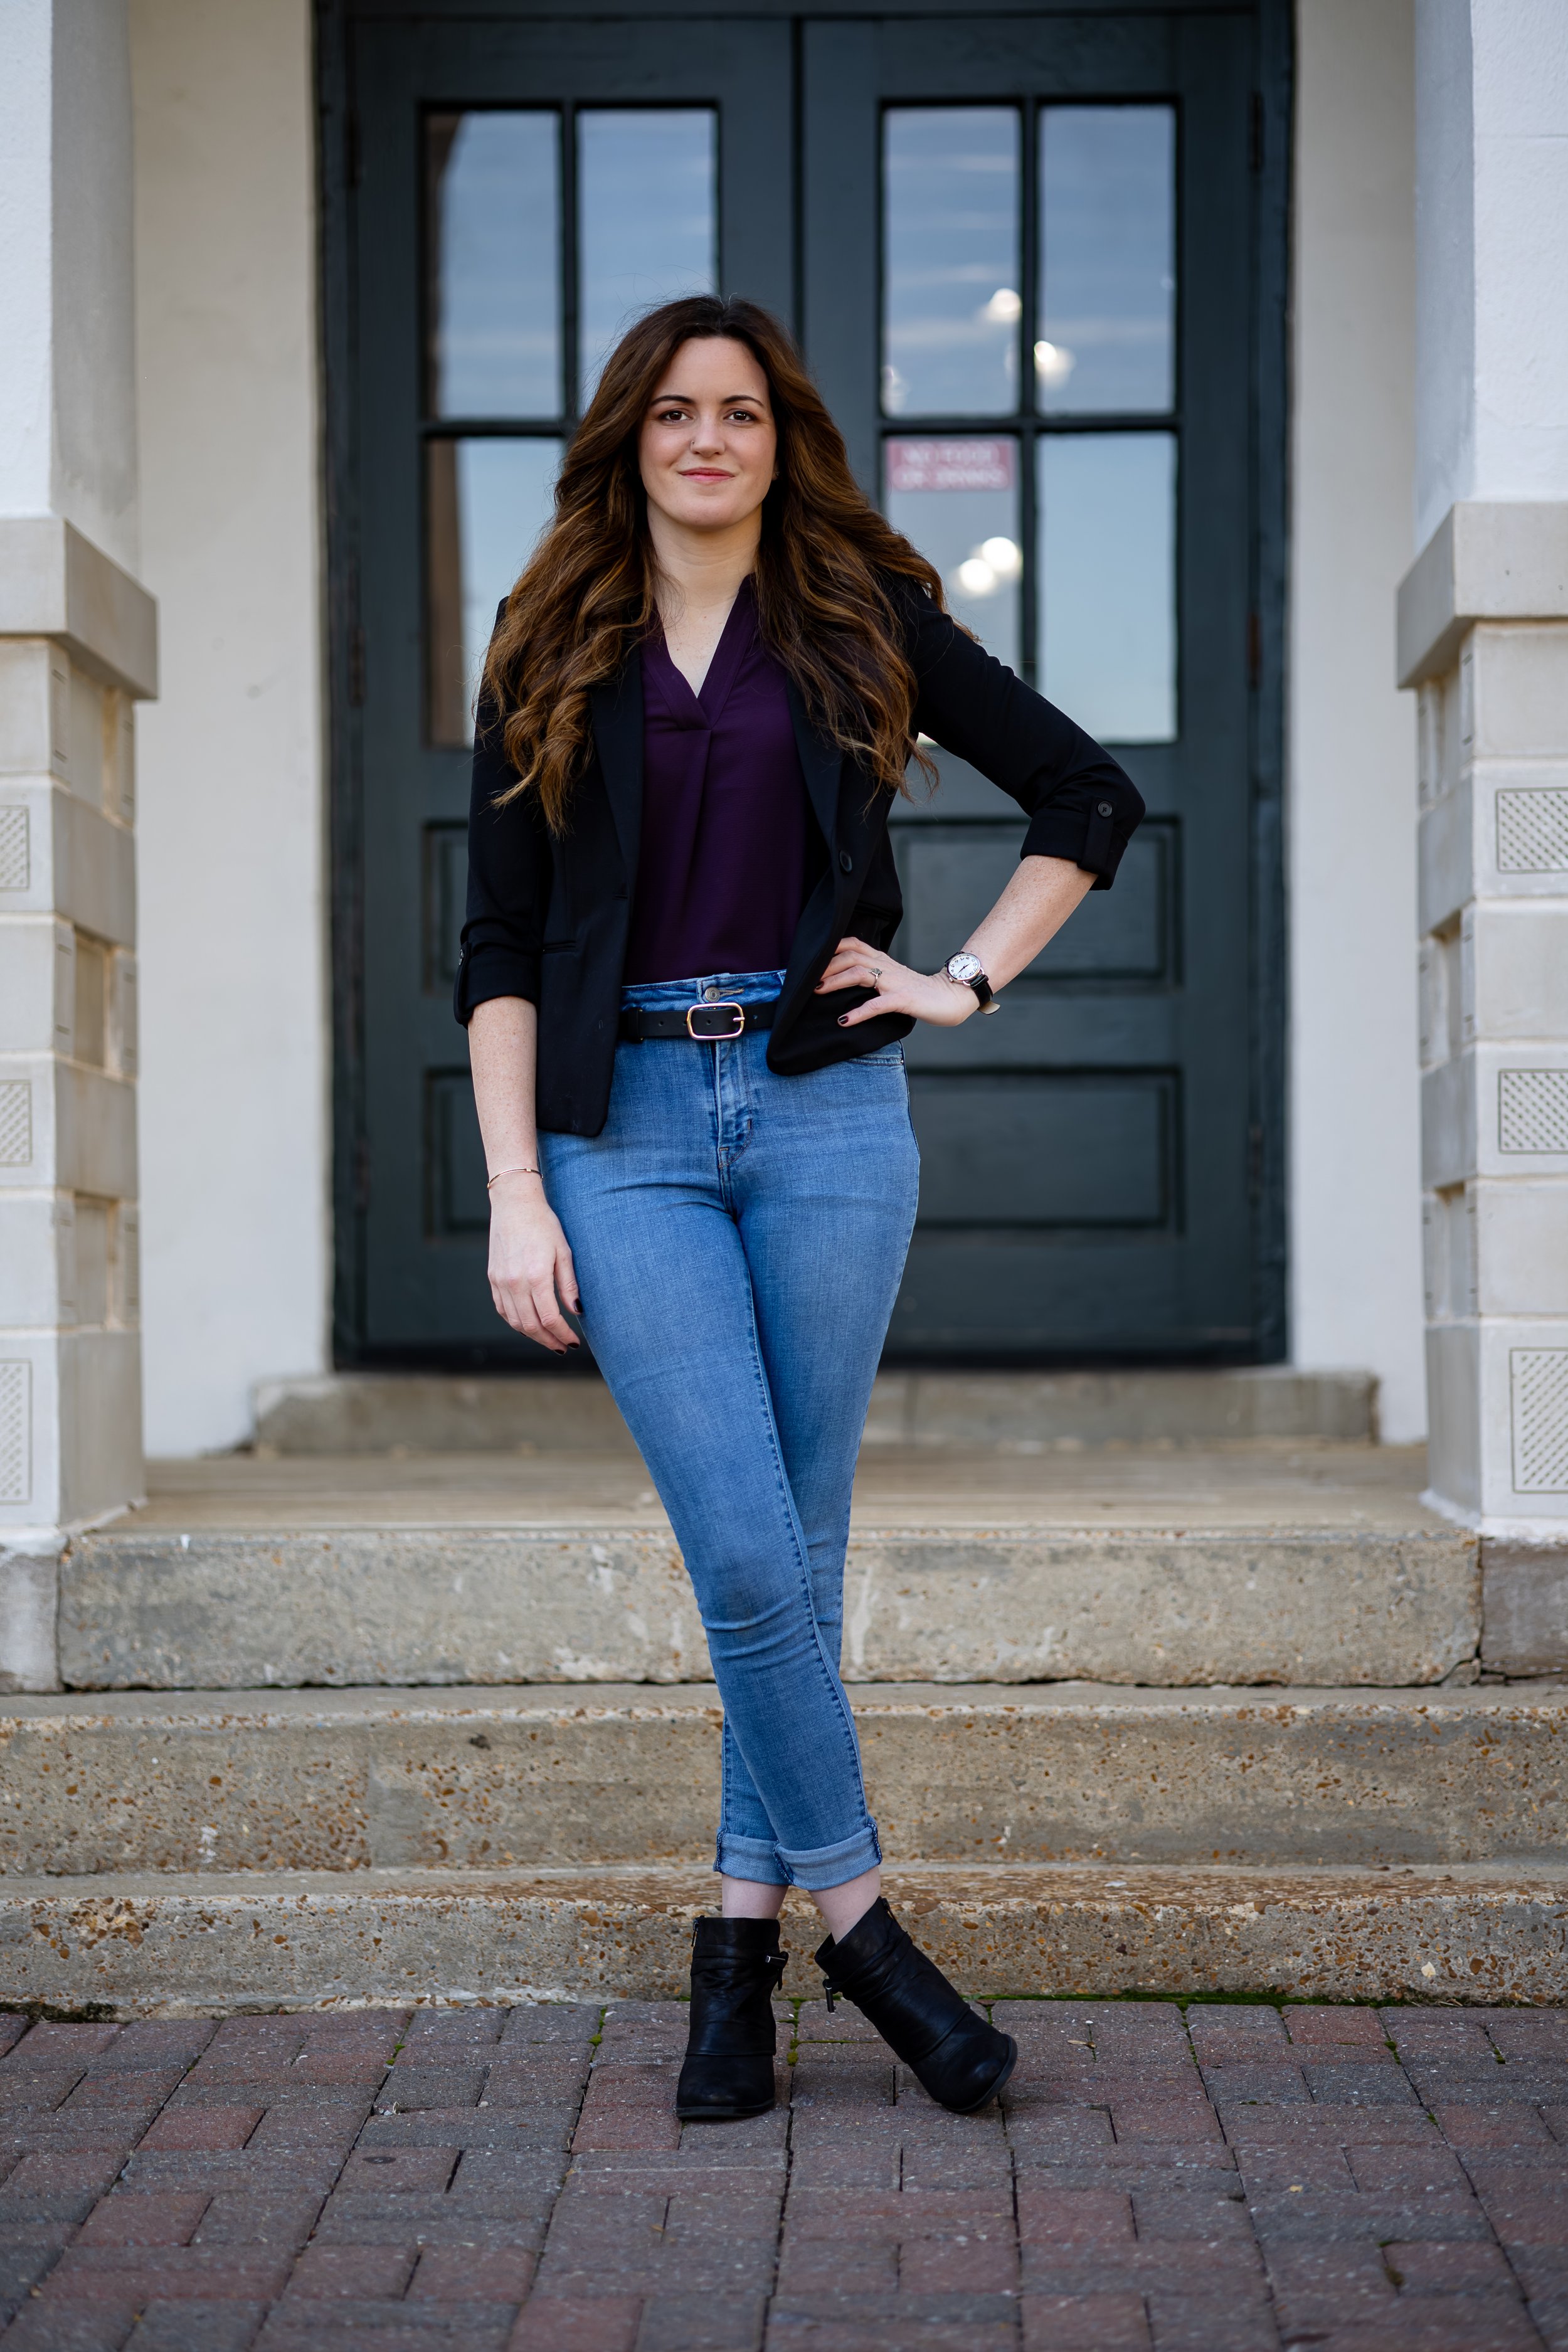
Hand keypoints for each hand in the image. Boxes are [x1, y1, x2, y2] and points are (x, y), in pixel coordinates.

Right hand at [486, 1173, 581, 1353]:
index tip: (573, 1342)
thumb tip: (577, 1312)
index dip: (562, 1334)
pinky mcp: (493, 1278)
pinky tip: (529, 1325)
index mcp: (535, 1275)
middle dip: (549, 1341)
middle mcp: (514, 1282)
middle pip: (531, 1326)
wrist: (514, 1204)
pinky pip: (503, 1309)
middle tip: (563, 1347)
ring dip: (533, 1336)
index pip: (549, 1318)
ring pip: (515, 1321)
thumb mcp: (564, 1251)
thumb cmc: (544, 1224)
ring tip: (549, 1339)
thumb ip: (568, 1284)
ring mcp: (500, 1281)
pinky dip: (516, 1322)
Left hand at [814, 936, 978, 1029]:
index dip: (832, 948)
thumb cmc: (920, 993)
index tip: (812, 959)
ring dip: (835, 982)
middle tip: (807, 979)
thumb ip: (874, 976)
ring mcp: (896, 982)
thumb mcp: (893, 980)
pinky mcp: (904, 999)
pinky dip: (858, 1012)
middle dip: (826, 966)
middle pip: (851, 956)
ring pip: (860, 973)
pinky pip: (877, 1004)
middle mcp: (887, 967)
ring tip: (817, 991)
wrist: (952, 998)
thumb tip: (846, 981)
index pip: (855, 944)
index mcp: (884, 961)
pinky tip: (844, 1020)